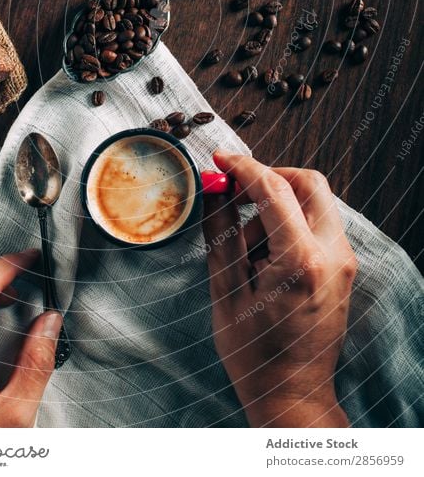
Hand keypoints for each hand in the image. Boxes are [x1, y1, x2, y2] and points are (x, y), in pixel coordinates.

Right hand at [203, 152, 356, 427]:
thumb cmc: (255, 354)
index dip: (244, 167)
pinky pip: (318, 224)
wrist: (293, 395)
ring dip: (278, 206)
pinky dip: (290, 224)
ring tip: (247, 249)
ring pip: (314, 201)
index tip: (221, 161)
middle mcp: (333, 254)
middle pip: (308, 182)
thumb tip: (214, 190)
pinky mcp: (343, 267)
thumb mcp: (226, 290)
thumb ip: (220, 232)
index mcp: (301, 260)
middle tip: (236, 195)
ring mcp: (344, 261)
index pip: (274, 188)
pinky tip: (265, 257)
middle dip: (269, 178)